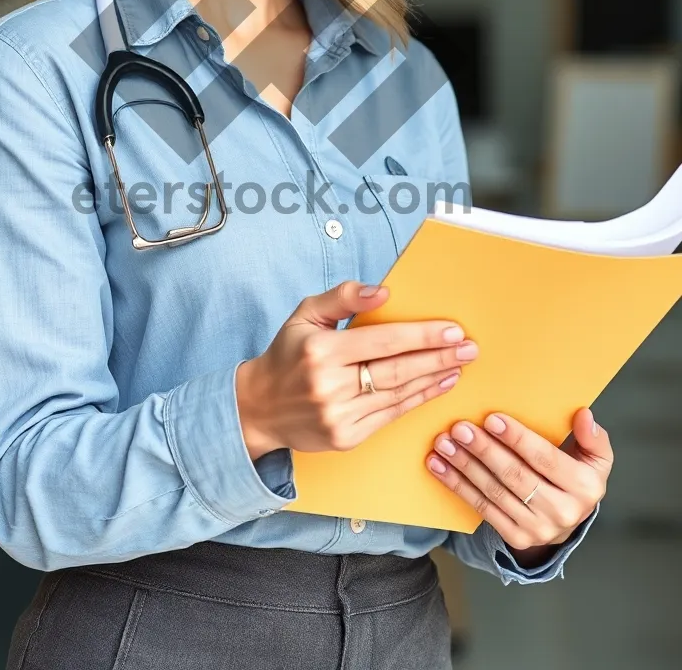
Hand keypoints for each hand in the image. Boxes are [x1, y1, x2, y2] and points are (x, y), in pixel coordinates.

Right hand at [236, 280, 478, 457]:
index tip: (452, 330)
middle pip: (397, 370)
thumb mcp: (304, 315)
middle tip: (469, 348)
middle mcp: (330, 386)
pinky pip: (390, 416)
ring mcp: (338, 416)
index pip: (383, 341)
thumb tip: (382, 291)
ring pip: (398, 395)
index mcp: (320, 351)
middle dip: (438, 357)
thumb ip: (341, 297)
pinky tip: (437, 386)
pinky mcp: (346, 438)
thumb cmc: (287, 355)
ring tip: (459, 365)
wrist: (259, 408)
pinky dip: (417, 400)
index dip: (421, 336)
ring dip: (434, 379)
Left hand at [426, 408, 611, 565]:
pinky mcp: (515, 537)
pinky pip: (482, 507)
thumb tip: (583, 414)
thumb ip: (592, 437)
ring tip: (443, 443)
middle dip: (484, 450)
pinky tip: (440, 466)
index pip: (545, 459)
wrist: (567, 522)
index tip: (491, 419)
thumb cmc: (575, 478)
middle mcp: (563, 512)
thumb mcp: (595, 459)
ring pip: (494, 492)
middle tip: (459, 428)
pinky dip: (457, 485)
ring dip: (464, 466)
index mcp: (585, 488)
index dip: (517, 439)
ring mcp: (538, 529)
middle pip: (515, 476)